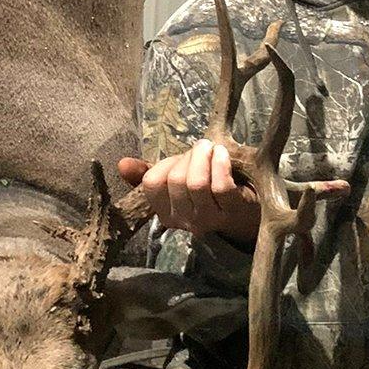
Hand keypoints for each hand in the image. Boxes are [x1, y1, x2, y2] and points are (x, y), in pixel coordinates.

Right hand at [118, 139, 260, 245]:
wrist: (246, 216)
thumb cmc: (207, 194)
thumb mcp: (176, 184)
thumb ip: (146, 174)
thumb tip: (122, 164)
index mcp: (165, 214)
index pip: (152, 183)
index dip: (164, 164)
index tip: (179, 159)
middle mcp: (184, 221)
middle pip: (175, 180)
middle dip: (188, 157)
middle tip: (201, 148)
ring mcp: (209, 219)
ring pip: (196, 183)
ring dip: (203, 157)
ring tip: (211, 147)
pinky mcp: (233, 212)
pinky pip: (221, 185)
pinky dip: (220, 165)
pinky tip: (223, 154)